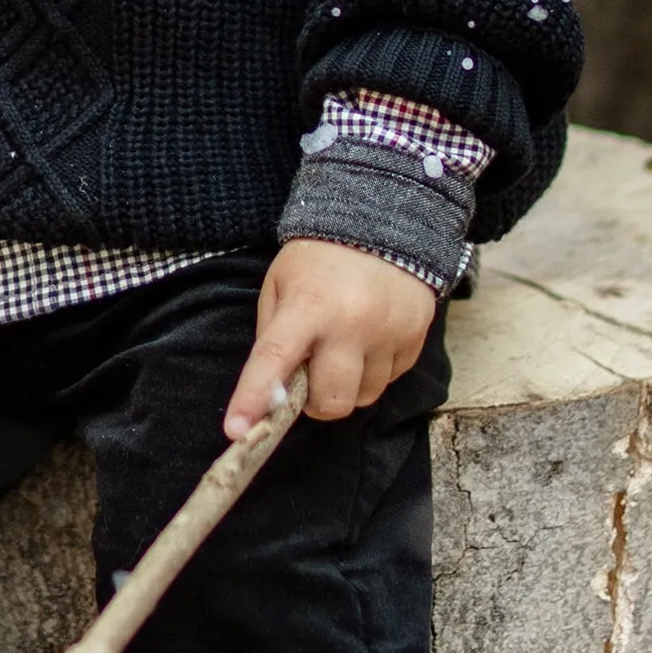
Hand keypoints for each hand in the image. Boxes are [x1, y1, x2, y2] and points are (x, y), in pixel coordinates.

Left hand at [224, 238, 437, 437]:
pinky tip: (370, 338)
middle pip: (330, 402)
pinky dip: (374, 371)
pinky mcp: (415, 338)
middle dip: (315, 401)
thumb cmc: (319, 260)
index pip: (275, 359)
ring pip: (363, 398)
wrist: (383, 222)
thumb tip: (272, 390)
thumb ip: (273, 335)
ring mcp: (387, 334)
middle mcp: (350, 324)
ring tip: (344, 349)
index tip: (236, 430)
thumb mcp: (280, 285)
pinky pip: (390, 380)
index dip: (253, 397)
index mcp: (306, 307)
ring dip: (347, 386)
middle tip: (311, 374)